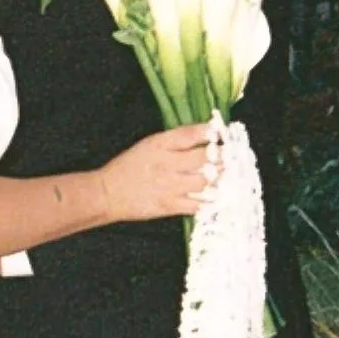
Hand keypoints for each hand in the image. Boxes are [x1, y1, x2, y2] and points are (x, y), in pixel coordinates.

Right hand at [97, 121, 220, 223]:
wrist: (108, 193)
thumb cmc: (128, 166)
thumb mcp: (148, 145)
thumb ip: (174, 141)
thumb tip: (204, 136)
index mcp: (159, 144)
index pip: (190, 134)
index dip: (209, 132)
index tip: (219, 132)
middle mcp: (166, 164)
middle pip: (203, 158)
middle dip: (221, 157)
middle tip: (230, 157)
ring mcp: (168, 186)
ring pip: (204, 182)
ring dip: (217, 179)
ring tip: (223, 177)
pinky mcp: (168, 206)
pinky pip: (195, 205)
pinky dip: (207, 201)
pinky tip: (213, 197)